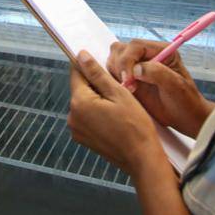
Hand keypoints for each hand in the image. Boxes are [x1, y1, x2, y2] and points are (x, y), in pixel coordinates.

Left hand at [68, 51, 163, 176]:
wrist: (142, 158)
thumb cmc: (135, 126)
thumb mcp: (119, 93)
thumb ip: (97, 73)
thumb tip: (81, 56)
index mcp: (79, 103)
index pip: (75, 73)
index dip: (88, 65)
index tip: (101, 64)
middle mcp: (72, 117)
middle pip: (80, 89)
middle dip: (96, 84)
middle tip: (118, 88)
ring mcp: (77, 130)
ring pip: (84, 103)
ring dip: (98, 99)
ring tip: (119, 105)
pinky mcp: (84, 139)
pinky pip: (87, 117)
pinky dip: (98, 113)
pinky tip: (115, 117)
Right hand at [108, 40, 213, 138]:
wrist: (185, 117)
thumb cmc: (186, 102)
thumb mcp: (176, 86)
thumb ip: (158, 72)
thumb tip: (137, 68)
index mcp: (161, 50)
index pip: (136, 46)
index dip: (128, 60)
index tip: (128, 79)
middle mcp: (148, 55)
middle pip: (121, 50)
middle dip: (120, 66)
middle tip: (128, 86)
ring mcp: (138, 66)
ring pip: (114, 60)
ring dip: (116, 74)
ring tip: (129, 90)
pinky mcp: (131, 79)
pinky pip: (114, 74)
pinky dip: (115, 81)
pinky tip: (126, 92)